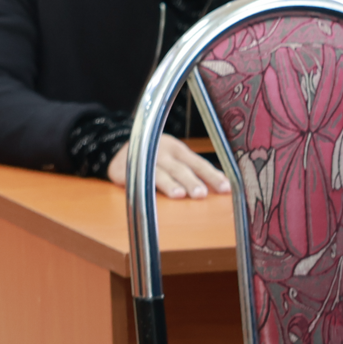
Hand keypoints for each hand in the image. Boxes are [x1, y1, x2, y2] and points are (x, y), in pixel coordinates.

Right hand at [109, 134, 229, 199]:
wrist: (117, 148)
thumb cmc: (156, 157)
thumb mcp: (177, 157)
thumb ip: (198, 169)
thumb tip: (225, 182)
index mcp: (177, 149)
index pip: (198, 163)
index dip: (211, 175)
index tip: (225, 188)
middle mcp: (160, 152)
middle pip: (178, 168)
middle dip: (190, 180)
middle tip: (201, 194)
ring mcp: (141, 159)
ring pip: (156, 172)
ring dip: (168, 183)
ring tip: (179, 195)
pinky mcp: (122, 168)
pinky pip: (133, 177)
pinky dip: (142, 185)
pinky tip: (148, 195)